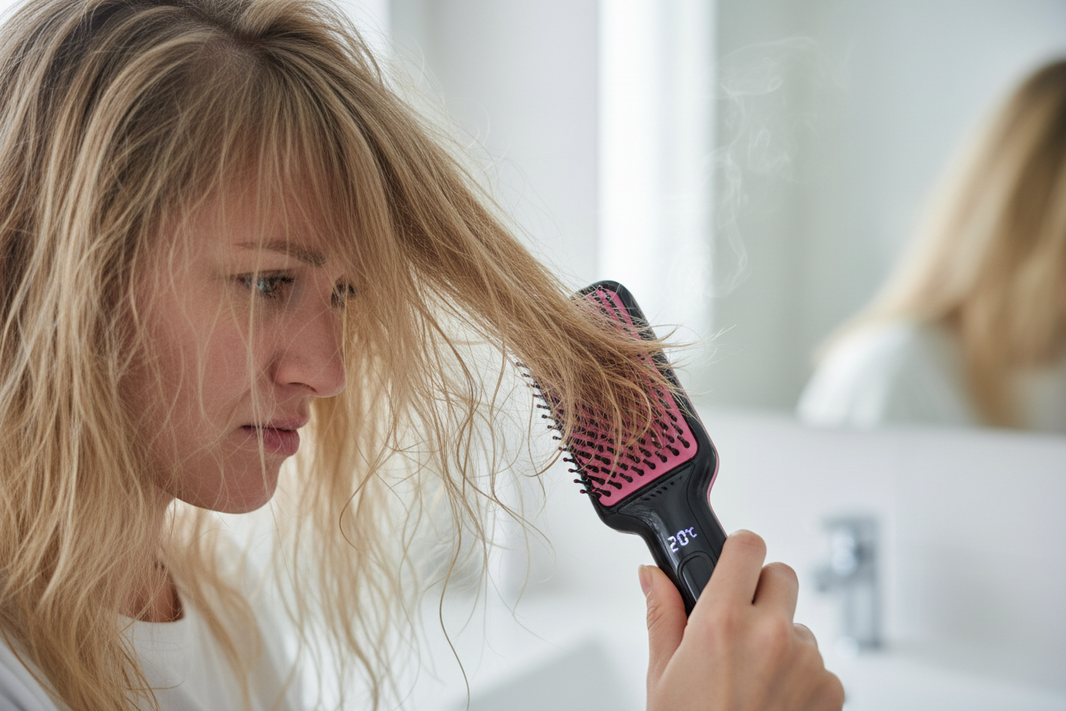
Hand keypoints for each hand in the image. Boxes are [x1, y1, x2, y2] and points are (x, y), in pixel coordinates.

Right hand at [642, 530, 843, 710]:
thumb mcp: (662, 674)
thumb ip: (663, 614)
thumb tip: (652, 576)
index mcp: (721, 622)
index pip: (746, 546)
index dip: (737, 551)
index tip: (731, 562)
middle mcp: (770, 634)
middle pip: (781, 575)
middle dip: (761, 592)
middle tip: (739, 623)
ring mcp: (806, 662)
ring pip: (799, 625)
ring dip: (780, 640)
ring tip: (751, 679)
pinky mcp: (832, 690)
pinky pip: (819, 663)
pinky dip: (800, 676)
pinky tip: (773, 701)